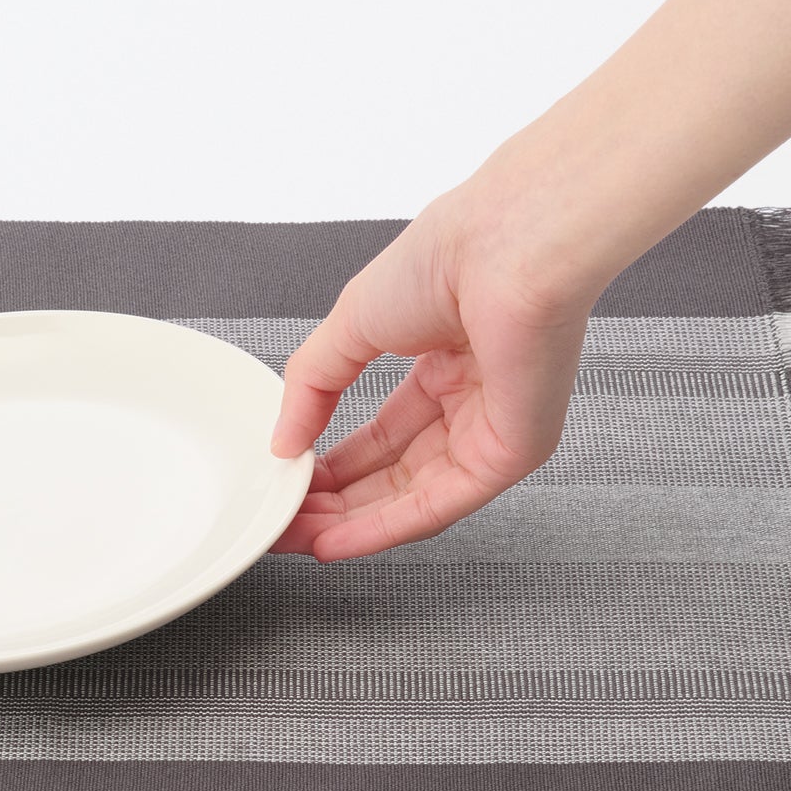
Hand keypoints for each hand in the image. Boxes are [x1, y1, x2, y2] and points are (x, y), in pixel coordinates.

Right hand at [268, 176, 595, 561]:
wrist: (505, 248)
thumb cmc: (447, 258)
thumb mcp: (349, 323)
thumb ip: (310, 385)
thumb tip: (280, 442)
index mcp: (443, 361)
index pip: (381, 434)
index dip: (329, 464)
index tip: (286, 485)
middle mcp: (471, 401)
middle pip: (393, 472)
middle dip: (333, 502)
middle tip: (282, 522)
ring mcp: (493, 430)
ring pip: (412, 497)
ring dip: (350, 523)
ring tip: (296, 539)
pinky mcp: (510, 453)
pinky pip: (441, 504)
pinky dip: (384, 528)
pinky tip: (336, 542)